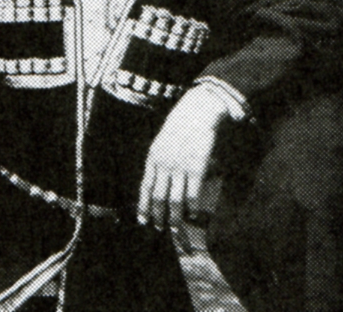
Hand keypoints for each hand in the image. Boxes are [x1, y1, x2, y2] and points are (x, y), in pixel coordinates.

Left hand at [137, 87, 234, 247]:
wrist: (197, 110)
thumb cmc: (181, 127)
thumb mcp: (163, 143)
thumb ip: (161, 163)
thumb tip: (160, 186)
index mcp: (153, 157)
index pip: (145, 188)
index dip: (144, 207)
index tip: (144, 222)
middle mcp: (163, 163)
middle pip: (158, 198)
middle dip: (159, 217)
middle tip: (162, 231)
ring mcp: (179, 165)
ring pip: (174, 199)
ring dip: (176, 218)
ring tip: (177, 230)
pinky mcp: (196, 166)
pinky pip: (192, 192)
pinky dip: (192, 207)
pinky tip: (194, 215)